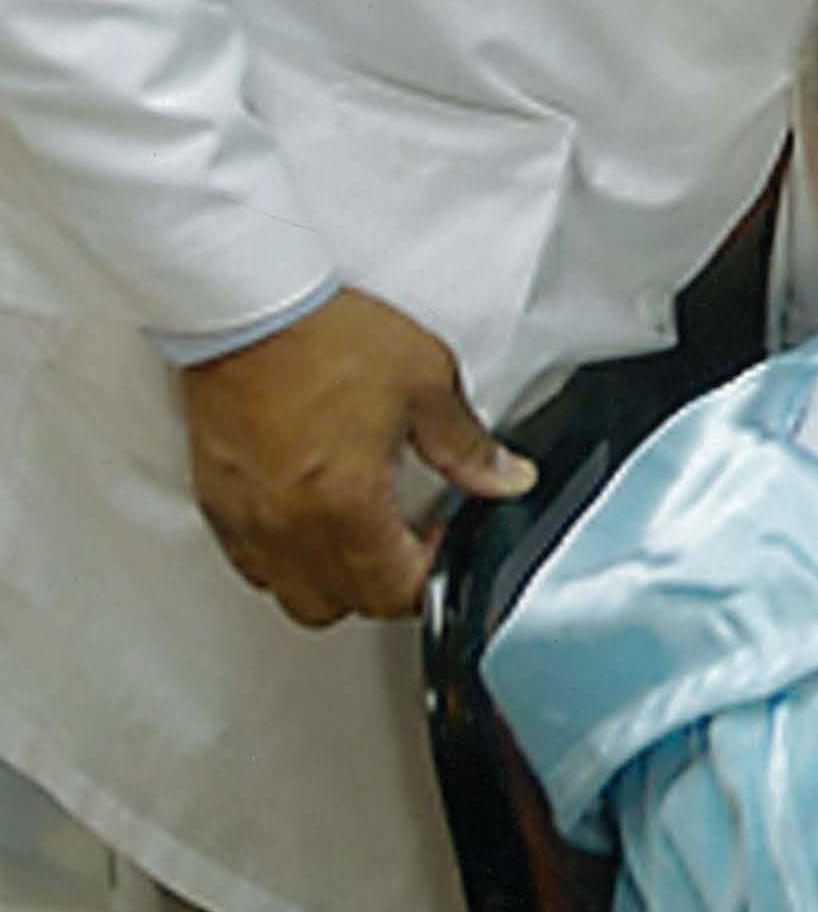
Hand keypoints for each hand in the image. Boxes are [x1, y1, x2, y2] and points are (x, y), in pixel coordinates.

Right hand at [181, 286, 533, 626]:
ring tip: (358, 535)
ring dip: (332, 580)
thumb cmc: (324, 338)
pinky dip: (284, 560)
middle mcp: (291, 526)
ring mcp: (248, 518)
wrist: (250, 306)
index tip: (441, 538)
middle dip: (383, 585)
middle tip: (406, 540)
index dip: (429, 575)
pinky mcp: (218, 501)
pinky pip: (252, 564)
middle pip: (342, 604)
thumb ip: (467, 445)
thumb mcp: (423, 382)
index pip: (393, 591)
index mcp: (347, 504)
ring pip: (293, 594)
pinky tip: (308, 521)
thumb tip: (505, 477)